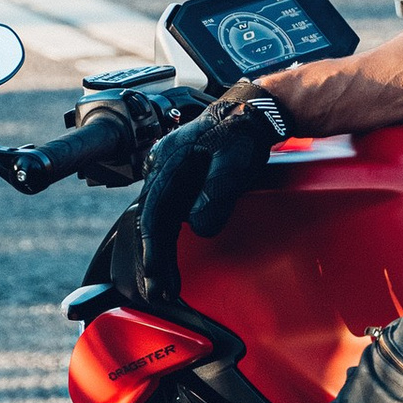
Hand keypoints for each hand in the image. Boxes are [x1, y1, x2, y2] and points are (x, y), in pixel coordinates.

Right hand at [137, 92, 285, 283]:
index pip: (154, 215)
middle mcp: (160, 168)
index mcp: (167, 163)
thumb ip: (216, 194)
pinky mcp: (178, 178)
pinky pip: (166, 213)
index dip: (155, 250)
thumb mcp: (233, 163)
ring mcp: (167, 172)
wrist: (251, 111)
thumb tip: (199, 227)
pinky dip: (168, 238)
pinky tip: (171, 256)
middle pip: (151, 221)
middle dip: (154, 259)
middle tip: (160, 292)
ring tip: (165, 283)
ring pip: (157, 219)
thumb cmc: (242, 132)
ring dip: (160, 252)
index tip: (158, 278)